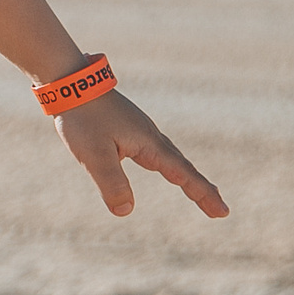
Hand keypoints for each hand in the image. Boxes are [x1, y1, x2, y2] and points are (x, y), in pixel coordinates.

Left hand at [55, 92, 228, 219]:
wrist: (71, 83)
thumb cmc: (82, 118)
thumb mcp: (94, 155)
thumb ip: (111, 183)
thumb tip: (125, 211)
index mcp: (149, 143)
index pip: (183, 174)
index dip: (202, 194)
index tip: (223, 212)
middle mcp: (151, 136)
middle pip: (183, 166)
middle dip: (201, 189)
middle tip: (220, 210)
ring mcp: (141, 130)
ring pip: (171, 158)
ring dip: (188, 176)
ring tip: (200, 192)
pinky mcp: (129, 127)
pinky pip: (158, 152)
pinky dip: (171, 165)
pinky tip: (166, 168)